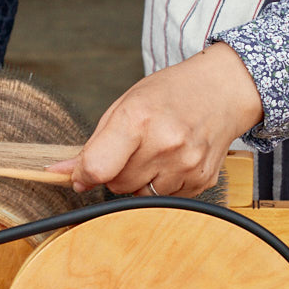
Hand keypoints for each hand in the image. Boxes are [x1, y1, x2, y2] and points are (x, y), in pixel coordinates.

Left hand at [51, 43, 263, 196]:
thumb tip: (65, 173)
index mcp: (139, 118)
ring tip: (155, 152)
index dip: (84, 174)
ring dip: (139, 181)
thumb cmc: (171, 93)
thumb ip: (94, 143)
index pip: (98, 167)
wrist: (223, 89)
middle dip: (115, 173)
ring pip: (139, 196)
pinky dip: (162, 185)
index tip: (82, 174)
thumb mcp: (126, 104)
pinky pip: (165, 199)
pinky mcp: (202, 180)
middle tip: (131, 149)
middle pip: (116, 185)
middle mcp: (165, 143)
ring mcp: (186, 164)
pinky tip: (173, 160)